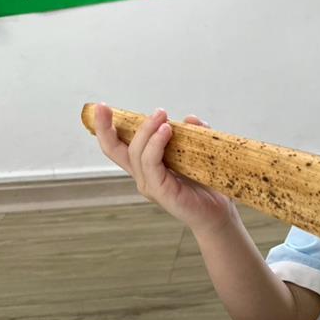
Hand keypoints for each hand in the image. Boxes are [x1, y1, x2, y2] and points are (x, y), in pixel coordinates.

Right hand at [94, 103, 234, 234]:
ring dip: (146, 130)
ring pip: (136, 152)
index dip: (106, 128)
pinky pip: (151, 163)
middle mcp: (143, 176)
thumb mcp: (200, 153)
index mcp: (146, 166)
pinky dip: (156, 145)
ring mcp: (149, 184)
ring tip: (161, 115)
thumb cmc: (207, 185)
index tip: (101, 107)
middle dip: (105, 127)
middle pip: (114, 150)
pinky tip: (166, 131)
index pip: (119, 147)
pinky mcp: (161, 191)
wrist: (218, 212)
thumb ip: (194, 135)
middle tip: (104, 106)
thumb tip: (190, 118)